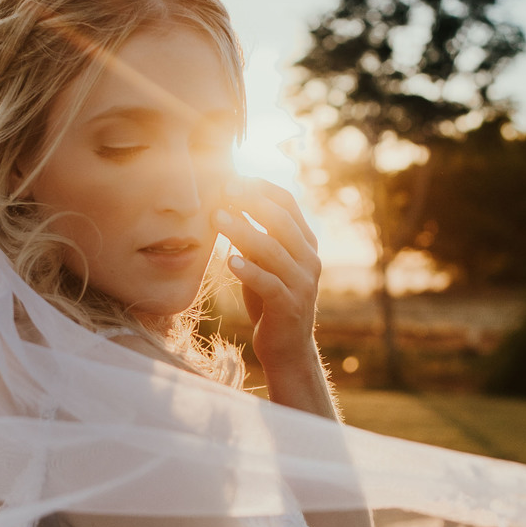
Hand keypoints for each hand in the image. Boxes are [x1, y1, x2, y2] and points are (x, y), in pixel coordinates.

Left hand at [216, 177, 325, 409]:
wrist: (287, 348)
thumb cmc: (271, 302)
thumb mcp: (266, 265)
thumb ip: (257, 239)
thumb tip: (230, 202)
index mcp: (306, 244)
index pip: (288, 205)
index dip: (262, 189)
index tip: (234, 177)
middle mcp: (309, 260)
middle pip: (281, 222)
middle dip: (252, 203)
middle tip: (224, 189)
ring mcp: (302, 284)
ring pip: (273, 250)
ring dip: (243, 231)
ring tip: (216, 218)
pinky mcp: (289, 306)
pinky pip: (268, 283)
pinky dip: (249, 270)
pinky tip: (229, 260)